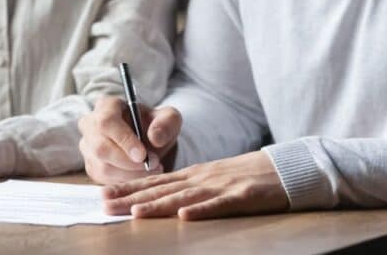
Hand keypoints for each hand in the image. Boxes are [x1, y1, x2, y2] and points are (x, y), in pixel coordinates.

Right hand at [78, 96, 181, 183]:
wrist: (150, 141)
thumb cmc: (156, 125)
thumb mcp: (169, 119)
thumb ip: (166, 124)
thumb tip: (154, 137)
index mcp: (107, 105)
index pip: (107, 122)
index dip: (123, 140)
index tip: (142, 155)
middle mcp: (90, 124)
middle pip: (101, 147)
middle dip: (128, 162)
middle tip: (153, 164)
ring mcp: (88, 146)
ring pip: (102, 166)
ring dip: (130, 174)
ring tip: (152, 170)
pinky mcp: (91, 165)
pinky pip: (104, 179)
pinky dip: (125, 182)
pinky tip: (140, 175)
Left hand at [101, 150, 287, 219]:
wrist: (283, 168)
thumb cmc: (246, 176)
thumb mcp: (212, 179)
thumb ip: (188, 187)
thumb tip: (160, 199)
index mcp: (193, 175)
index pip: (154, 182)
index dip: (128, 189)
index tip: (103, 195)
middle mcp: (201, 178)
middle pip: (161, 189)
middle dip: (131, 198)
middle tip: (105, 206)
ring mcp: (220, 187)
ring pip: (184, 197)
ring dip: (158, 205)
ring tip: (135, 213)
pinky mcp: (242, 196)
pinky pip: (219, 206)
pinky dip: (202, 210)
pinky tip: (185, 216)